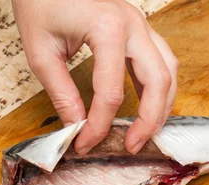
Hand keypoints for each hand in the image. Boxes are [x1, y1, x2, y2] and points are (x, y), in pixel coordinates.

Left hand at [12, 0, 177, 154]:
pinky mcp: (138, 27)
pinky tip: (147, 105)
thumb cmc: (39, 3)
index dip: (98, 125)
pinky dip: (160, 86)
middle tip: (132, 147)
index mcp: (108, 29)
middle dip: (148, 120)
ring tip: (146, 131)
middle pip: (157, 81)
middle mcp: (133, 25)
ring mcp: (140, 23)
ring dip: (162, 104)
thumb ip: (62, 94)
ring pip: (168, 69)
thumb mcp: (41, 53)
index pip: (110, 93)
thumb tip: (77, 128)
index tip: (85, 144)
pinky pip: (162, 59)